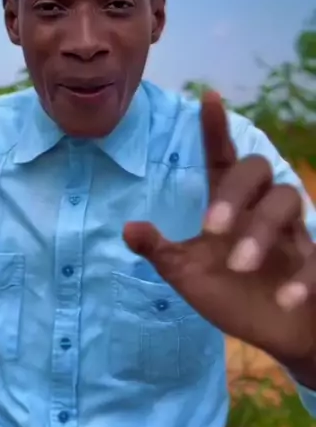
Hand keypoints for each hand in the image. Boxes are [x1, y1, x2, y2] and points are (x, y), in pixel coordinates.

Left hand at [123, 92, 315, 375]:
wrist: (278, 331)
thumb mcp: (188, 275)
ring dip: (262, 232)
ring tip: (240, 267)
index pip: (222, 158)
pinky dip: (304, 276)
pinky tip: (285, 297)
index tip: (209, 95)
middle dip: (234, 193)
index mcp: (230, 207)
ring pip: (288, 200)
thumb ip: (161, 252)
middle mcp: (261, 209)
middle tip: (211, 228)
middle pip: (258, 168)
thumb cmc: (232, 293)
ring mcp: (293, 232)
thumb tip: (127, 227)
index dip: (216, 129)